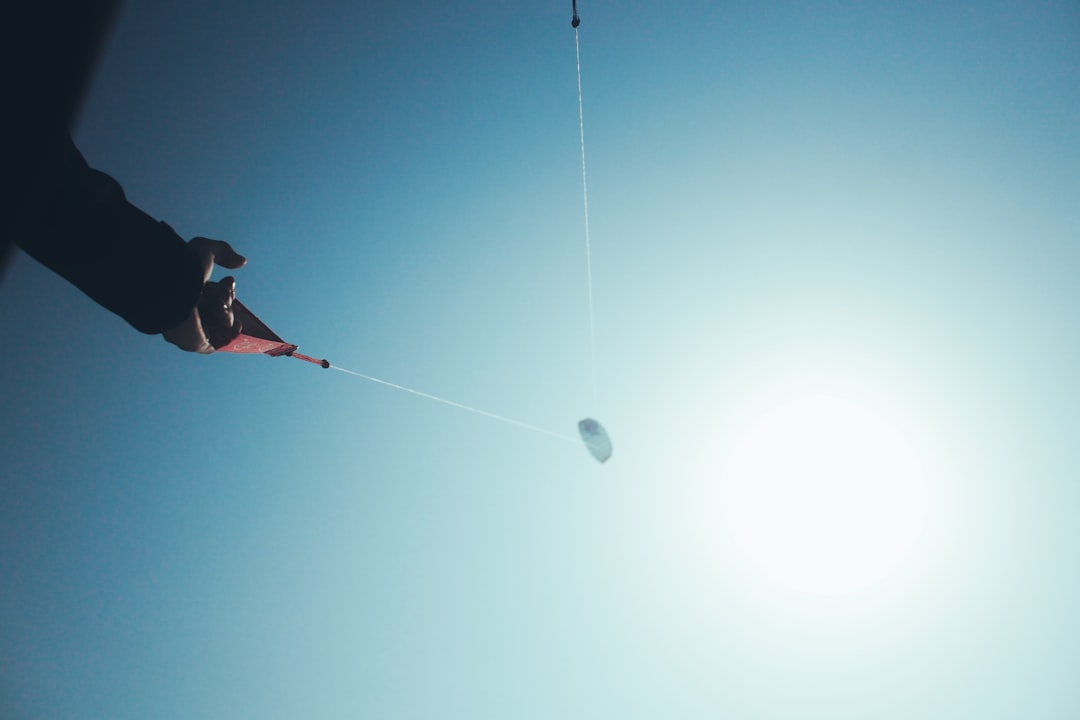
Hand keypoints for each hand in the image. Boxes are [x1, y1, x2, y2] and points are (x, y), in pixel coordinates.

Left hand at [163, 237, 246, 352]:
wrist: (172, 288)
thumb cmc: (184, 269)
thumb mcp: (206, 250)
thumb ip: (223, 252)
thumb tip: (242, 261)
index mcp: (186, 293)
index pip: (212, 295)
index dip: (225, 288)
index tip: (228, 279)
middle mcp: (187, 311)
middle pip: (220, 309)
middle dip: (227, 299)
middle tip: (222, 294)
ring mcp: (191, 328)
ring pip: (222, 323)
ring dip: (228, 313)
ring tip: (219, 307)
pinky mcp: (196, 343)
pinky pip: (220, 342)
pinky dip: (231, 334)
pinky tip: (236, 324)